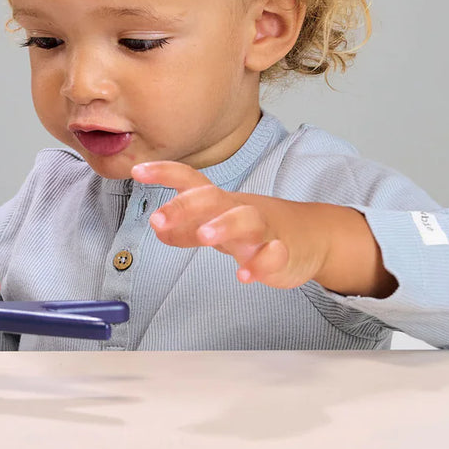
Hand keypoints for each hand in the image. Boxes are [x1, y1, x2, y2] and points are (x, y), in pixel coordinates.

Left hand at [133, 162, 395, 296]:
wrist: (311, 237)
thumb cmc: (255, 228)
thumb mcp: (217, 224)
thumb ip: (186, 227)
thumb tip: (157, 226)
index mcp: (220, 201)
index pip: (191, 180)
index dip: (165, 173)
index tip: (137, 171)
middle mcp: (240, 210)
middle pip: (214, 198)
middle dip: (187, 206)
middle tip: (158, 220)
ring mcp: (264, 230)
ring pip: (247, 220)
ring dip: (224, 225)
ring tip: (204, 237)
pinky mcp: (284, 253)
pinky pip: (275, 255)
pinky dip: (261, 264)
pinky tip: (245, 276)